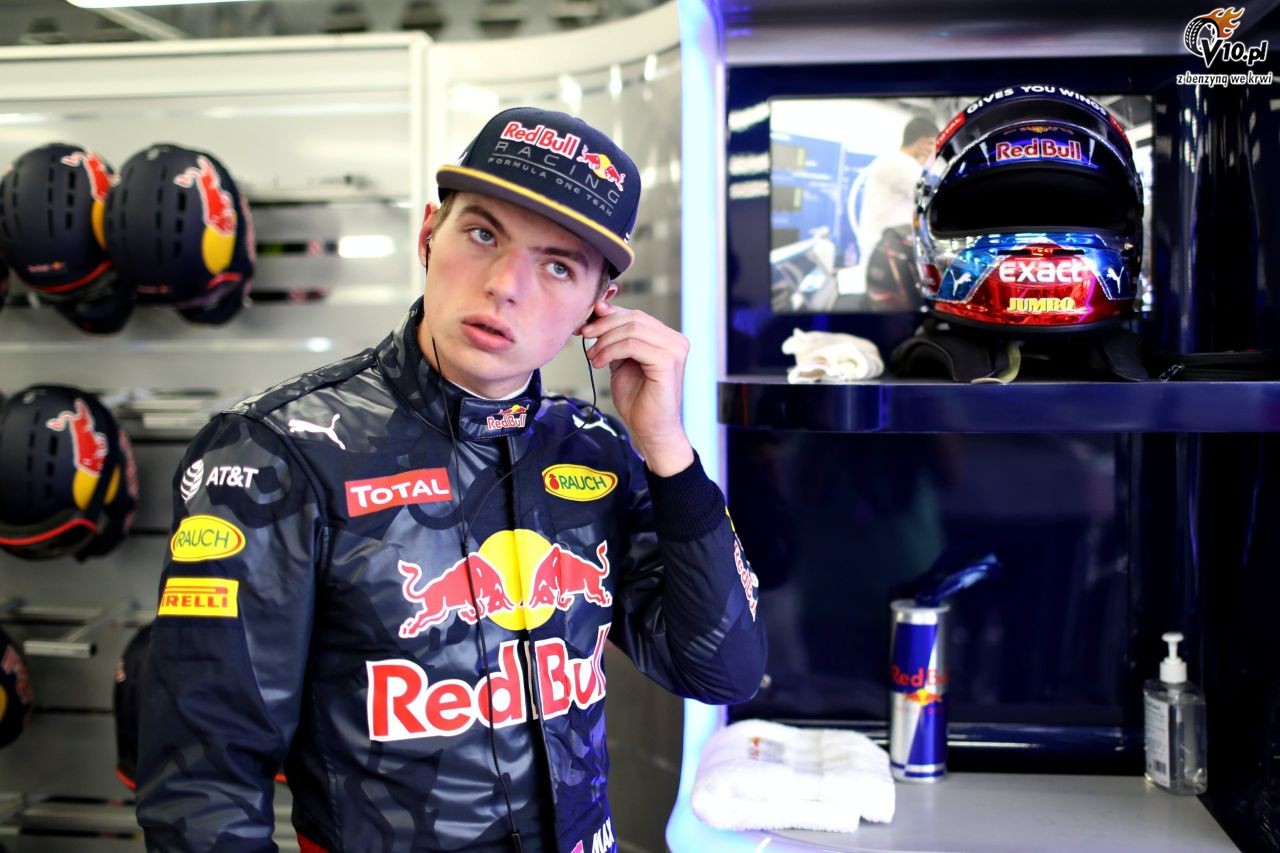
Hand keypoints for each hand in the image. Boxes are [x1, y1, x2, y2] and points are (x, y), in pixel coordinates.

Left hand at [580, 300, 694, 475]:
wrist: (651, 430)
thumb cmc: (638, 400)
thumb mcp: (622, 361)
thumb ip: (615, 338)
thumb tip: (600, 308)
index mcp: (667, 337)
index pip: (634, 314)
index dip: (607, 315)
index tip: (584, 324)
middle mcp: (675, 340)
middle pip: (633, 317)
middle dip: (603, 325)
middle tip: (584, 335)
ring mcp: (674, 350)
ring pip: (631, 329)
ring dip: (605, 341)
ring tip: (592, 356)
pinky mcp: (667, 362)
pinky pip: (632, 345)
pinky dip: (610, 351)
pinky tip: (599, 363)